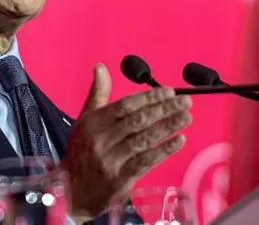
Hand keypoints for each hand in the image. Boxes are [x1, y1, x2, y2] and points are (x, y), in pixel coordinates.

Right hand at [60, 63, 191, 222]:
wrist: (71, 191)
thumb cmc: (81, 151)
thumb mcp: (85, 119)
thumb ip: (97, 93)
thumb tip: (101, 67)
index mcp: (93, 122)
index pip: (125, 105)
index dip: (149, 97)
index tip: (169, 91)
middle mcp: (101, 140)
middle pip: (138, 121)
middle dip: (164, 109)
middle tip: (185, 101)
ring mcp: (111, 160)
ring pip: (144, 140)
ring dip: (168, 127)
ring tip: (186, 117)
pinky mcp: (121, 179)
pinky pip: (146, 161)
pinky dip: (164, 150)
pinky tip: (179, 140)